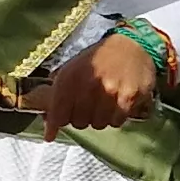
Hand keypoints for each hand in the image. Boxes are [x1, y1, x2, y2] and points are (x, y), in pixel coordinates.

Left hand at [40, 33, 160, 136]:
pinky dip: (115, 117)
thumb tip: (48, 119)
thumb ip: (58, 93)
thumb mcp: (72, 68)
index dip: (54, 125)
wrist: (131, 45)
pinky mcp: (129, 97)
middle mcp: (88, 84)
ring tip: (103, 104)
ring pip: (98, 124)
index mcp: (70, 77)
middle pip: (78, 122)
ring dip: (99, 118)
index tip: (50, 135)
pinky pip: (116, 121)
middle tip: (87, 108)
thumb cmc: (99, 59)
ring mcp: (110, 92)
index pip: (58, 112)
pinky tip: (117, 103)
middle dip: (80, 118)